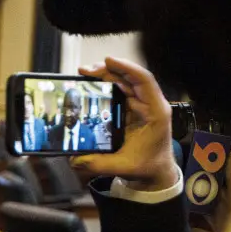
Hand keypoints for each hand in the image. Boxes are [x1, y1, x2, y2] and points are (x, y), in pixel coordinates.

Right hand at [71, 57, 178, 191]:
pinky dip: (106, 84)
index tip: (108, 60)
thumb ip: (98, 164)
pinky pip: (120, 90)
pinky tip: (92, 83)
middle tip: (86, 70)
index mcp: (155, 112)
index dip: (127, 68)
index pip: (144, 81)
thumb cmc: (147, 166)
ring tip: (85, 73)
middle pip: (130, 77)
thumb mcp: (123, 167)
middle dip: (108, 69)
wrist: (157, 171)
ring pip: (125, 81)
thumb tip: (74, 159)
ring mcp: (142, 104)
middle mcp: (150, 104)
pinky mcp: (133, 108)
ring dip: (106, 75)